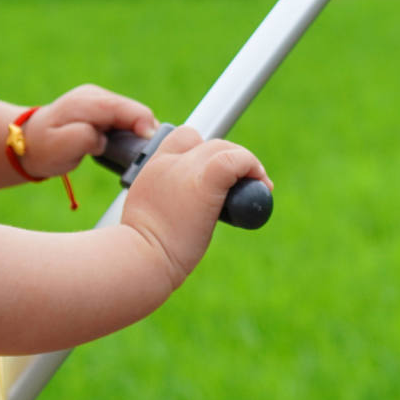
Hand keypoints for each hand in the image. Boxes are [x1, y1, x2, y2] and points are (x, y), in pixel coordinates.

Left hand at [19, 85, 159, 178]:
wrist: (28, 142)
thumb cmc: (43, 147)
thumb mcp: (60, 147)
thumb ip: (85, 139)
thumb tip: (104, 140)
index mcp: (88, 102)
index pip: (130, 109)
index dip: (145, 127)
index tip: (147, 149)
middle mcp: (98, 97)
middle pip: (137, 112)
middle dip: (144, 134)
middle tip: (142, 159)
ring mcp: (101, 102)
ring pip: (134, 117)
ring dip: (137, 135)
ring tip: (134, 156)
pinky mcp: (104, 111)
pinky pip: (127, 121)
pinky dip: (130, 135)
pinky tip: (125, 150)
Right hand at [119, 127, 269, 284]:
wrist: (138, 259)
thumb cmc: (141, 251)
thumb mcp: (147, 218)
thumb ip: (165, 206)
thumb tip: (185, 216)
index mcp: (153, 169)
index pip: (182, 139)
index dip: (204, 152)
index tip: (213, 177)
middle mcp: (168, 162)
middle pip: (208, 143)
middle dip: (230, 159)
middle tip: (243, 186)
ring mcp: (186, 169)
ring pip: (224, 147)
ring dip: (245, 163)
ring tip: (257, 186)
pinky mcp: (206, 181)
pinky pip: (236, 159)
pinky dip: (252, 167)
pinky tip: (261, 185)